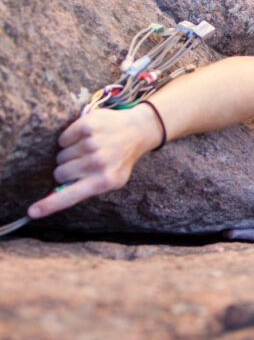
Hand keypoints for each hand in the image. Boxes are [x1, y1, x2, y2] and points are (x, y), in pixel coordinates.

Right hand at [27, 104, 161, 219]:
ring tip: (88, 150)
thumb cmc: (119, 159)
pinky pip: (62, 139)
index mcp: (104, 181)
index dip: (48, 206)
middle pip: (60, 173)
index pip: (70, 197)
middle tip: (83, 164)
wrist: (136, 131)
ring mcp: (92, 143)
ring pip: (60, 156)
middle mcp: (98, 163)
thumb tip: (56, 195)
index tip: (32, 213)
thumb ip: (87, 188)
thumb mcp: (111, 180)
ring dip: (69, 154)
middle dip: (66, 171)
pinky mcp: (87, 126)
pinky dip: (69, 139)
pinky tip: (85, 138)